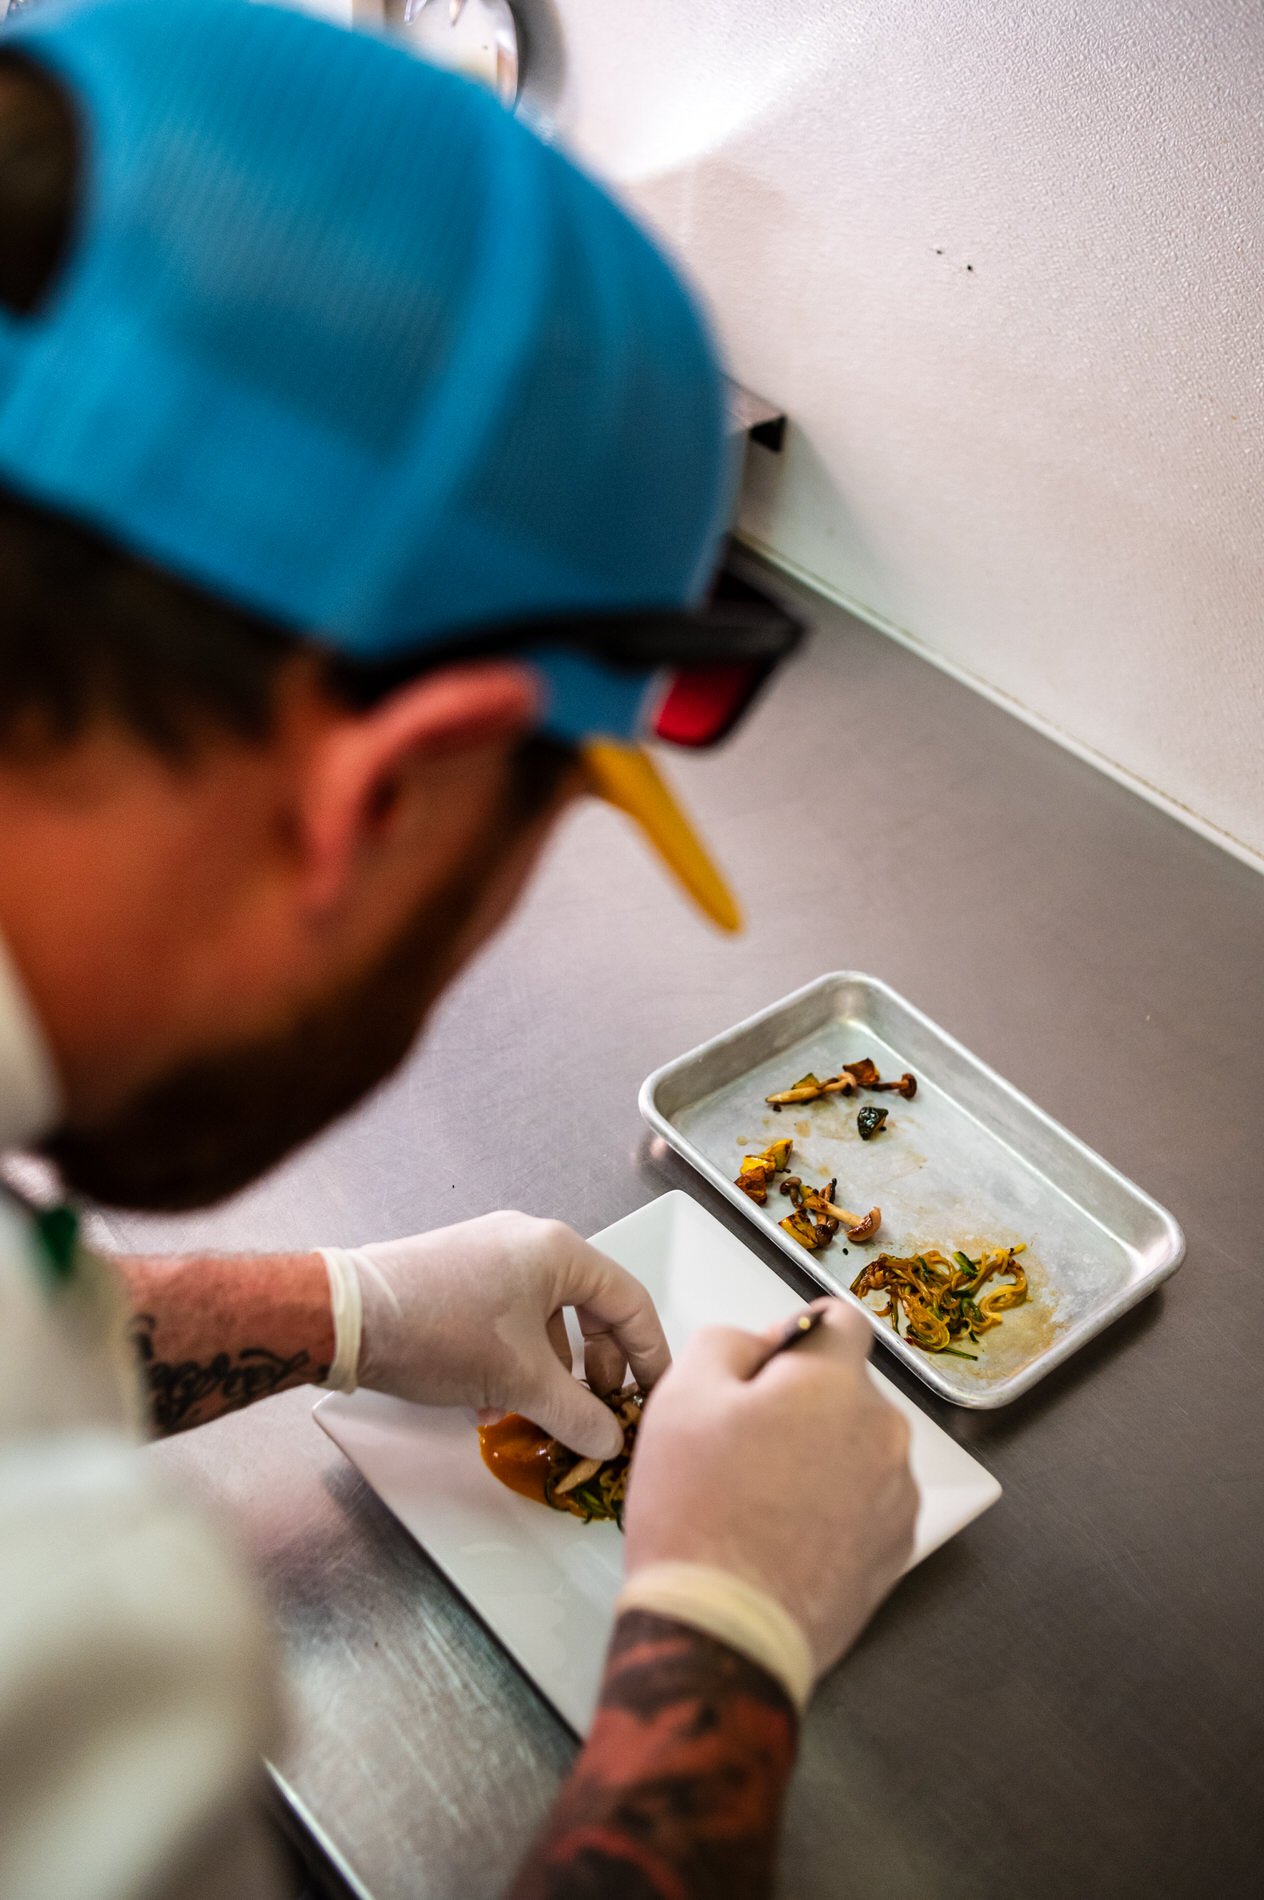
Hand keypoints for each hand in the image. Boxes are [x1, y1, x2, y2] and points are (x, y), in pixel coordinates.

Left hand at [349, 1213, 670, 1458]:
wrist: (349, 1317)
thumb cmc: (441, 1331)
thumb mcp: (519, 1381)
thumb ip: (576, 1413)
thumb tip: (609, 1441)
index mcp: (558, 1251)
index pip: (629, 1301)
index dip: (649, 1354)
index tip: (655, 1394)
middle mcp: (529, 1242)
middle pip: (589, 1308)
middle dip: (597, 1366)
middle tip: (599, 1408)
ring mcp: (490, 1254)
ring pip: (544, 1318)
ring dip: (550, 1370)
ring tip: (539, 1414)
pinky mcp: (458, 1274)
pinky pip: (508, 1317)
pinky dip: (514, 1359)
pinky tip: (491, 1401)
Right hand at [623, 1299, 916, 1677]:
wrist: (723, 1631)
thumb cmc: (698, 1512)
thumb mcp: (682, 1395)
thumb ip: (728, 1342)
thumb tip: (762, 1344)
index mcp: (834, 1384)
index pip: (839, 1322)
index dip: (795, 1337)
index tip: (765, 1368)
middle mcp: (884, 1432)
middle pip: (844, 1392)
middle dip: (800, 1406)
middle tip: (741, 1447)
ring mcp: (897, 1496)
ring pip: (856, 1448)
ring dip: (819, 1458)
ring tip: (759, 1501)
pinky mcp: (896, 1551)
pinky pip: (865, 1504)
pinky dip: (833, 1509)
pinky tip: (784, 1536)